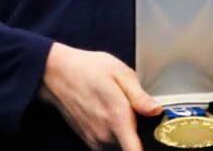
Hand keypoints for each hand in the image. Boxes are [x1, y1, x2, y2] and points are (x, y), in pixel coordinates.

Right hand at [38, 42, 162, 150]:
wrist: (57, 74)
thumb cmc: (88, 69)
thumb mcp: (119, 73)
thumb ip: (139, 95)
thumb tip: (156, 110)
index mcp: (117, 118)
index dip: (148, 150)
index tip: (156, 143)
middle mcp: (106, 135)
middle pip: (133, 147)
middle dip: (140, 135)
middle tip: (138, 114)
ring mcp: (96, 140)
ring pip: (121, 146)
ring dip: (126, 135)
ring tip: (122, 111)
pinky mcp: (89, 141)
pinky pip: (109, 145)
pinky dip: (115, 136)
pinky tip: (110, 115)